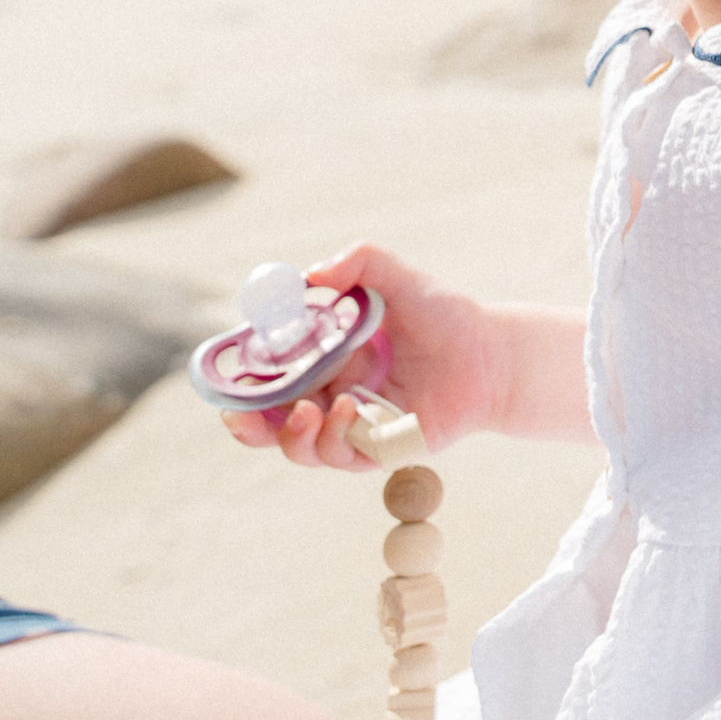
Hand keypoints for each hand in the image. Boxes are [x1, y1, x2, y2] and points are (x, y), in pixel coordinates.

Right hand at [222, 242, 503, 469]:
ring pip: (299, 447)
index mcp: (322, 360)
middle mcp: (330, 396)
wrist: (494, 354)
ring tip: (308, 408)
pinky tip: (351, 409)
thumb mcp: (398, 279)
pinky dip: (335, 437)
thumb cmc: (446, 317)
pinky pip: (343, 456)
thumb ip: (359, 262)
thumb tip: (310, 275)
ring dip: (291, 435)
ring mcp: (353, 427)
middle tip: (239, 414)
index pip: (265, 377)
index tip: (226, 372)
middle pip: (267, 423)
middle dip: (244, 424)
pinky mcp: (380, 450)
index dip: (240, 380)